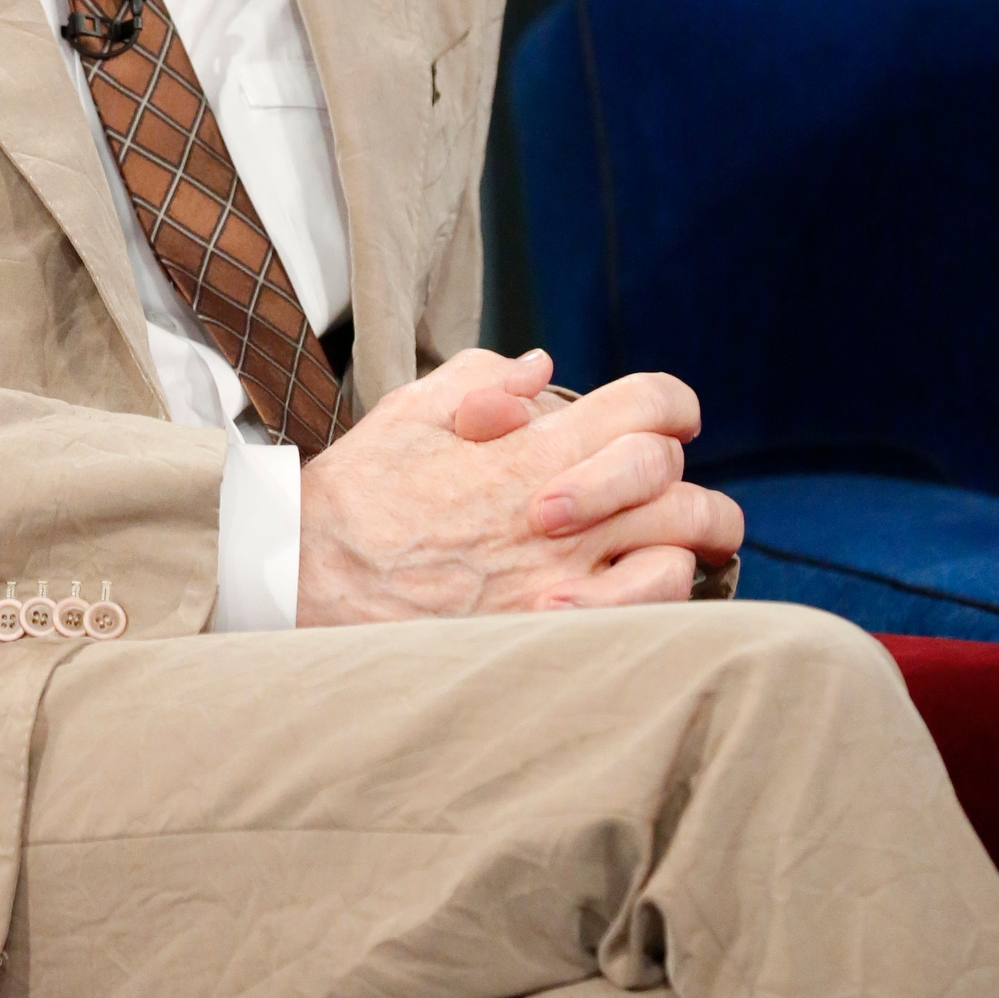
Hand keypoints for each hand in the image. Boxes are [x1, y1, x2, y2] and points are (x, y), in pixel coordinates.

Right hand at [295, 365, 741, 626]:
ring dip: (687, 541)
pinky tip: (639, 589)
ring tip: (675, 545)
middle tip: (677, 490)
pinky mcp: (548, 627)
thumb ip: (483, 380)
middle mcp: (557, 508)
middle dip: (686, 479)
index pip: (646, 405)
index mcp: (530, 445)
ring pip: (678, 550)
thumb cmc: (358, 493)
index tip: (674, 419)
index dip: (674, 405)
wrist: (311, 574)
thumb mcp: (411, 411)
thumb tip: (541, 370)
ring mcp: (558, 573)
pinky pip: (645, 613)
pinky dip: (660, 596)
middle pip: (676, 479)